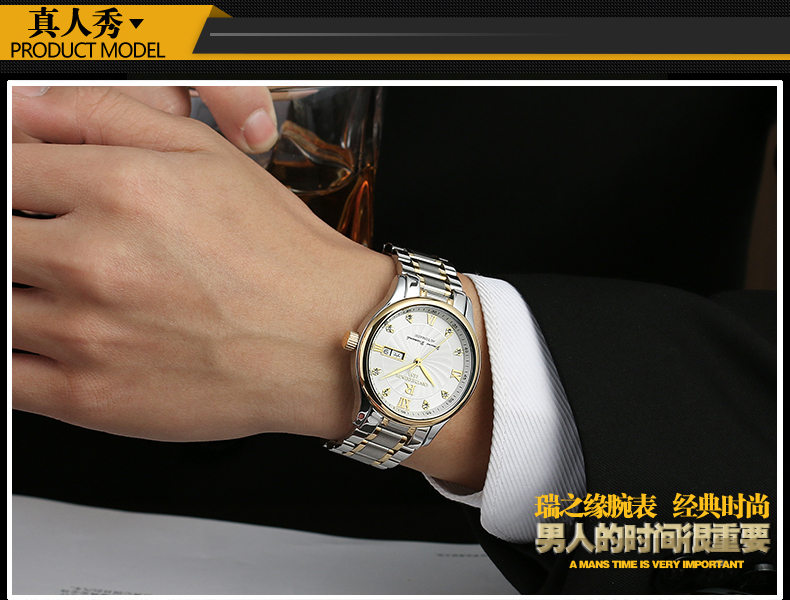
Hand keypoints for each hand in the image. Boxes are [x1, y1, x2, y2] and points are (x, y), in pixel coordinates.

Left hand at [12, 85, 393, 441]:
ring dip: (19, 295)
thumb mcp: (210, 158)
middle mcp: (94, 260)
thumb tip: (28, 107)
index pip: (5, 169)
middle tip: (50, 249)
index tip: (30, 199)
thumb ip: (108, 116)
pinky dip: (14, 355)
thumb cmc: (281, 256)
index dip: (14, 182)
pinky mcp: (87, 397)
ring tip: (71, 295)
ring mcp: (85, 334)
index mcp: (121, 188)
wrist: (326, 343)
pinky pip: (3, 376)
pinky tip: (55, 341)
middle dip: (16, 240)